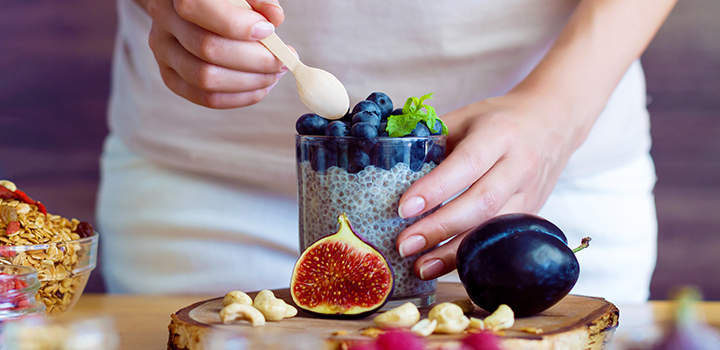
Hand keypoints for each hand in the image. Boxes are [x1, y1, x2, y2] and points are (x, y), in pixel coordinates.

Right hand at [144, 0, 290, 107]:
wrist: (196, 7)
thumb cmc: (226, 0)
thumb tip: (274, 17)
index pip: (198, 8)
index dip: (237, 24)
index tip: (269, 31)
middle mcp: (165, 21)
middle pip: (207, 49)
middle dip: (255, 59)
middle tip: (283, 60)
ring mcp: (164, 51)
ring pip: (206, 79)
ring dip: (250, 81)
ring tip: (275, 73)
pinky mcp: (171, 76)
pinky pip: (206, 98)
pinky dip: (240, 97)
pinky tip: (261, 86)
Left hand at [395, 91, 585, 279]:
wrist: (553, 123)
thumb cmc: (499, 120)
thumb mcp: (466, 117)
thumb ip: (433, 139)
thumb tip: (386, 163)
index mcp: (499, 135)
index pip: (466, 164)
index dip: (435, 189)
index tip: (403, 208)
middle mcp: (519, 165)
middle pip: (481, 203)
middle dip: (440, 227)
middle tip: (404, 244)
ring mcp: (530, 194)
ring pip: (493, 229)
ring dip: (454, 252)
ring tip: (420, 266)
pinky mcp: (532, 215)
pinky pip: (500, 240)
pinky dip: (471, 255)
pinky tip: (445, 266)